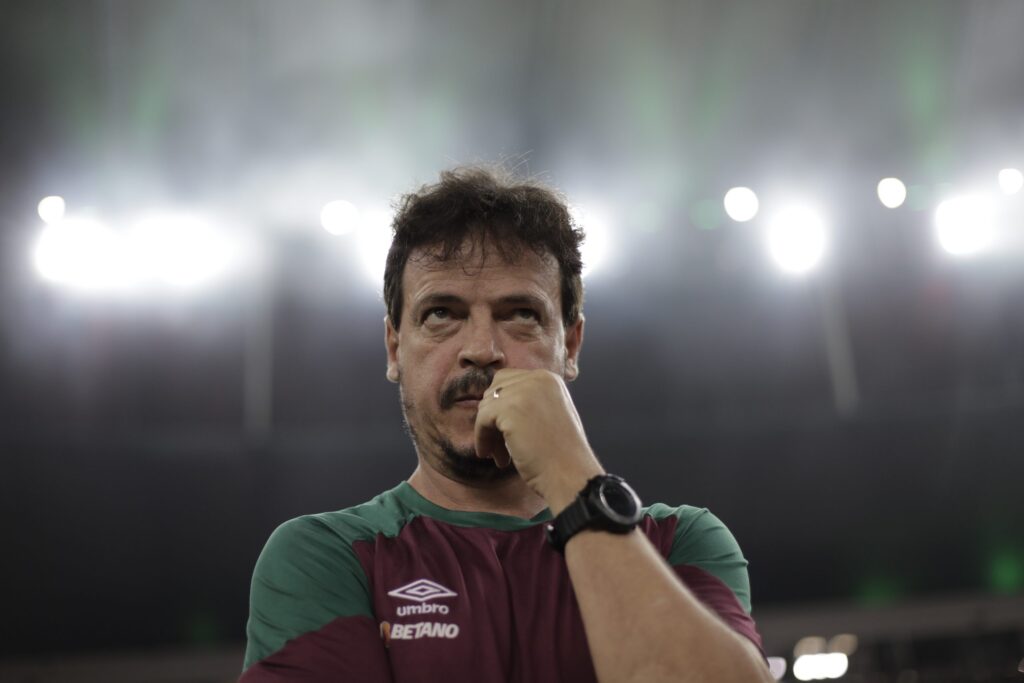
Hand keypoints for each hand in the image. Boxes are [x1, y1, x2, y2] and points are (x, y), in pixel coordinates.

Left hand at [473, 368, 603, 512]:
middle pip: (495, 390)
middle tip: (500, 446)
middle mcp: (538, 378)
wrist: (570, 474)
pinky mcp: (509, 408)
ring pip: (487, 405)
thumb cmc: (562, 454)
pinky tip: (489, 454)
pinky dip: (482, 438)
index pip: (509, 380)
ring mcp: (524, 391)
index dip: (502, 407)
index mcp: (549, 379)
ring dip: (488, 431)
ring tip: (499, 455)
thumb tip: (495, 403)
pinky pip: (482, 419)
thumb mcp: (551, 414)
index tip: (504, 432)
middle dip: (494, 418)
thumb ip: (530, 402)